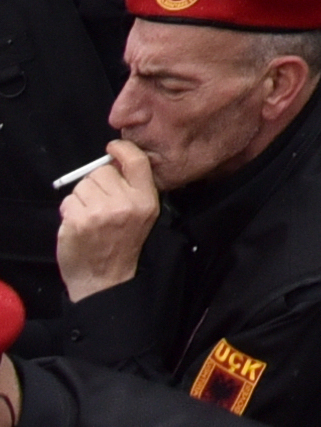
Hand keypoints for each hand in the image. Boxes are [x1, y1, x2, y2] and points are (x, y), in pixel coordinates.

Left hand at [55, 139, 157, 303]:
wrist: (105, 279)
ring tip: (89, 216)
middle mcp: (125, 204)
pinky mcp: (77, 222)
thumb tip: (115, 161)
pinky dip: (69, 211)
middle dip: (96, 182)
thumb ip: (134, 188)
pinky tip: (78, 225)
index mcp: (146, 200)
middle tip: (99, 203)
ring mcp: (100, 213)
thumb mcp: (142, 214)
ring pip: (82, 185)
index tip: (112, 148)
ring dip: (81, 197)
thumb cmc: (122, 244)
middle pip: (102, 171)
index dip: (122, 149)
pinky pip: (68, 201)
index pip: (136, 161)